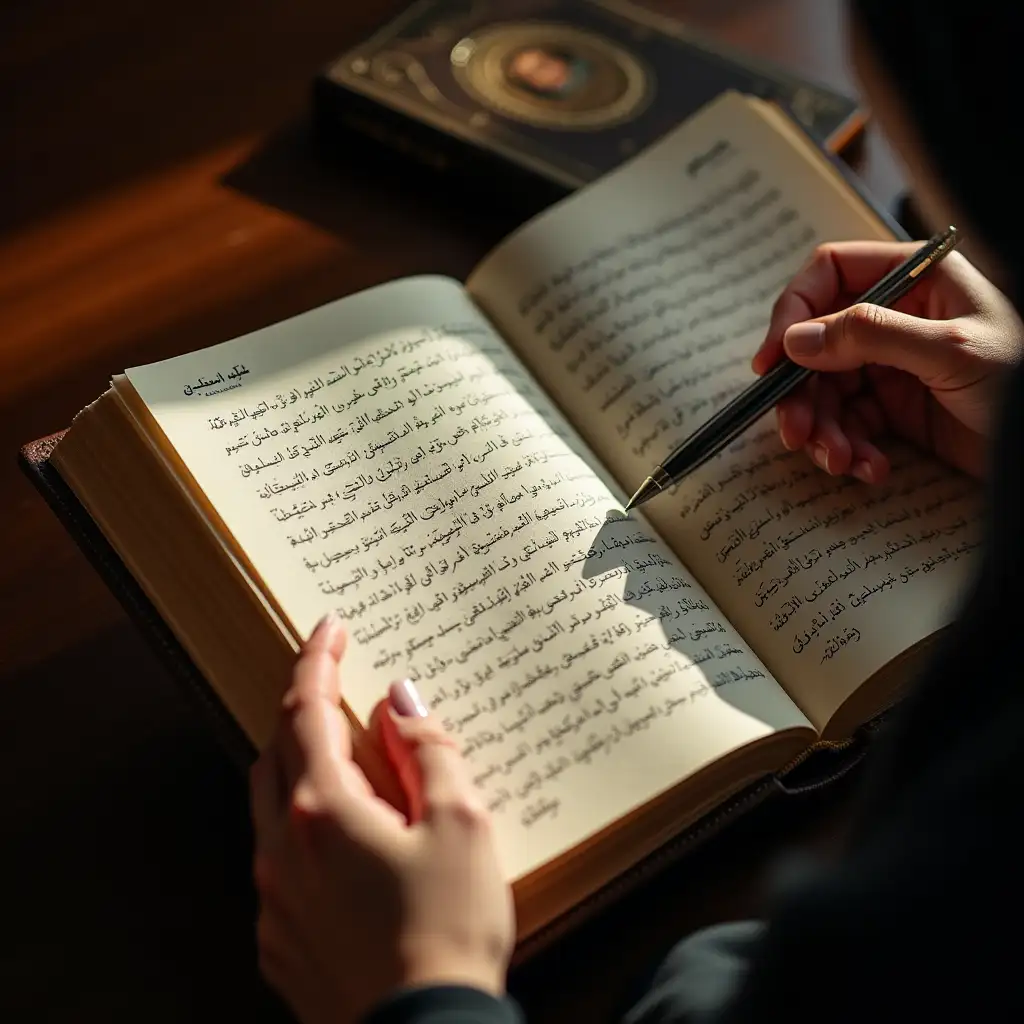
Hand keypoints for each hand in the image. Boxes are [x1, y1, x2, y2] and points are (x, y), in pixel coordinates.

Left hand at [250, 615, 514, 1023]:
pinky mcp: (278, 942)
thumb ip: (428, 750)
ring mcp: (274, 899)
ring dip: (297, 768)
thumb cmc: (449, 930)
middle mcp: (282, 849)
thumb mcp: (461, 823)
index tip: (329, 628)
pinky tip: (343, 844)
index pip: (305, 710)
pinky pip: (277, 862)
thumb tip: (401, 703)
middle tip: (337, 689)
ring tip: (343, 761)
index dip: (316, 661)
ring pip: (269, 807)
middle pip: (276, 752)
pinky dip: (302, 829)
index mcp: (324, 809)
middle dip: (301, 711)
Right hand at [752, 240, 1021, 481]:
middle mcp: (897, 316)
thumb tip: (795, 338)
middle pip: (817, 345)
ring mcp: (894, 364)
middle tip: (797, 434)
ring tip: (839, 461)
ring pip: (827, 392)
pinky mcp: (897, 409)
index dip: (792, 314)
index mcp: (914, 279)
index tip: (770, 363)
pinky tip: (870, 469)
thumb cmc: (1022, 379)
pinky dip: (851, 450)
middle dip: (804, 395)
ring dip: (824, 431)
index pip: (830, 275)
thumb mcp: (949, 349)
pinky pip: (851, 425)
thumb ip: (870, 334)